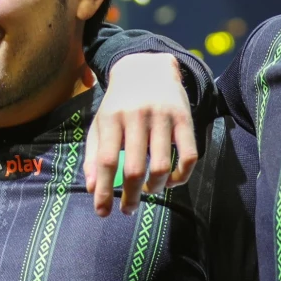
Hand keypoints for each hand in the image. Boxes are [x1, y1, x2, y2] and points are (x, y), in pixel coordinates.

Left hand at [85, 54, 197, 215]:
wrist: (146, 67)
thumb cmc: (119, 103)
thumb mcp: (101, 122)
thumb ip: (94, 154)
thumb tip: (92, 188)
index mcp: (112, 118)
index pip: (106, 160)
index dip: (104, 191)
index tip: (103, 212)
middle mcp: (137, 116)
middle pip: (135, 168)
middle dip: (131, 196)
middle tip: (128, 209)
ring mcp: (163, 117)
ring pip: (162, 166)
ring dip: (155, 188)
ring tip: (149, 190)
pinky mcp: (184, 118)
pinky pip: (188, 156)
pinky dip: (181, 176)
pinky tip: (171, 181)